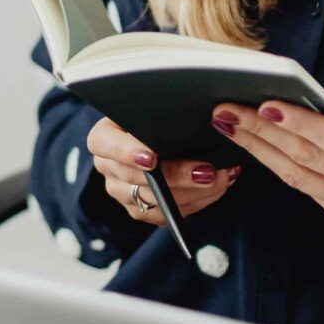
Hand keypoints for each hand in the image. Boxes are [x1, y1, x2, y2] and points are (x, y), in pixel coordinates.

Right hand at [86, 114, 238, 223]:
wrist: (162, 134)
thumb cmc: (159, 116)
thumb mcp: (157, 108)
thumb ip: (166, 113)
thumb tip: (202, 120)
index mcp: (104, 136)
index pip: (102, 143)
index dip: (125, 152)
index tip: (152, 157)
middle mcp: (108, 167)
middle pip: (133, 178)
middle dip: (175, 176)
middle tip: (207, 172)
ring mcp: (121, 192)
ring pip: (151, 201)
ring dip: (191, 193)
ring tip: (221, 179)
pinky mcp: (139, 210)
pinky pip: (164, 215)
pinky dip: (195, 203)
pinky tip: (217, 189)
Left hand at [212, 91, 323, 241]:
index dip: (297, 124)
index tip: (264, 105)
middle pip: (305, 157)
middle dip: (260, 132)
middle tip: (224, 108)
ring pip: (297, 176)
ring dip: (259, 149)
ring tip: (228, 124)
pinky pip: (307, 188)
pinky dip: (280, 165)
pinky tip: (258, 145)